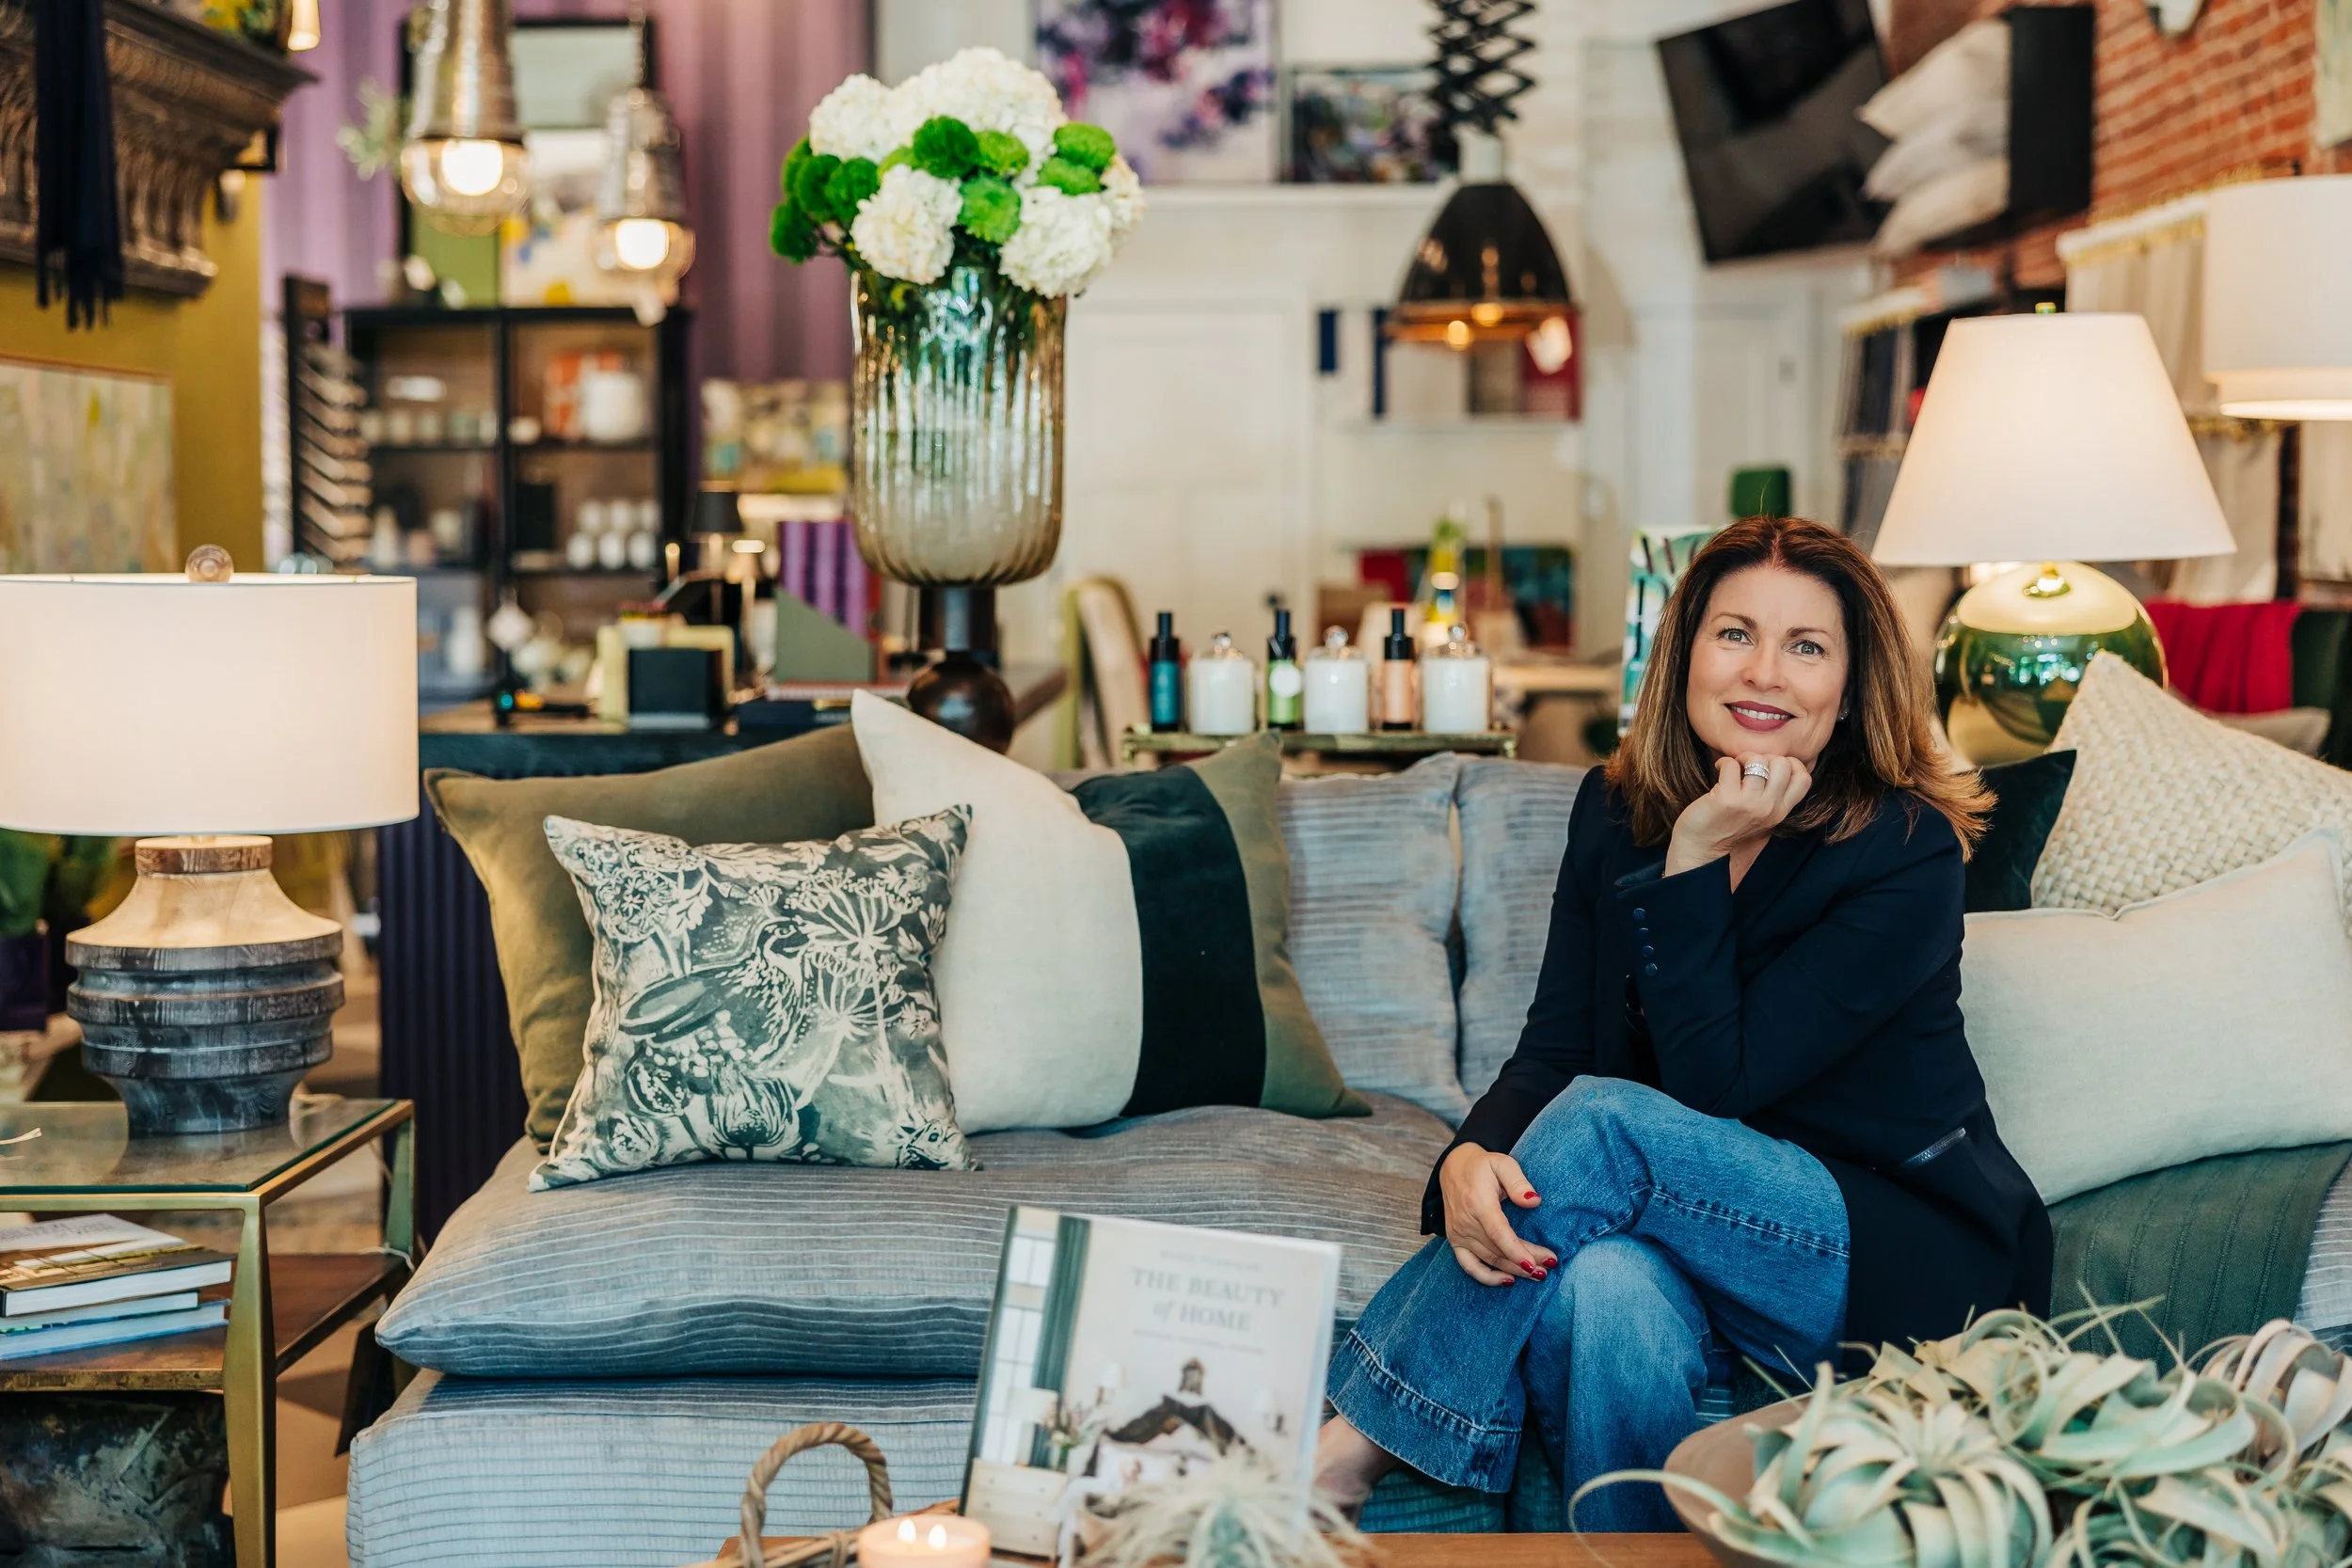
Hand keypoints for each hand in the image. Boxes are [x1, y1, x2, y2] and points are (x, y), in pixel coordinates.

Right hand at [1438, 1143, 1556, 1285]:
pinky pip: (1469, 1265)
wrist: (1454, 1167)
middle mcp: (1465, 1222)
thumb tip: (1534, 1201)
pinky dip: (1486, 1277)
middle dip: (1525, 1262)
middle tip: (1549, 1266)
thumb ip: (1518, 1182)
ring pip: (1489, 1260)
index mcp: (1478, 1203)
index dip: (1517, 1251)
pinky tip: (1507, 1281)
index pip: (1498, 1233)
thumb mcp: (1503, 1164)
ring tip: (1538, 1274)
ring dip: (1513, 1271)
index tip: (1536, 1263)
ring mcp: (1458, 1234)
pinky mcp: (1455, 1240)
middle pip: (1498, 1250)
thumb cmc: (1483, 1166)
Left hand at [1664, 753, 1812, 877]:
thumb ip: (1773, 793)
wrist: (1700, 848)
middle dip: (1765, 757)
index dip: (1791, 764)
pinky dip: (1723, 762)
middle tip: (1749, 765)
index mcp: (1780, 812)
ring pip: (1758, 760)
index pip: (1804, 779)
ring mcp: (1749, 804)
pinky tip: (1718, 769)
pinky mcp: (1727, 799)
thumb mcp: (1761, 814)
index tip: (1771, 765)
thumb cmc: (1728, 824)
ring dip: (1743, 757)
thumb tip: (1777, 759)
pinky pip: (1731, 764)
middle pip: (1784, 764)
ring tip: (1734, 766)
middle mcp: (1769, 808)